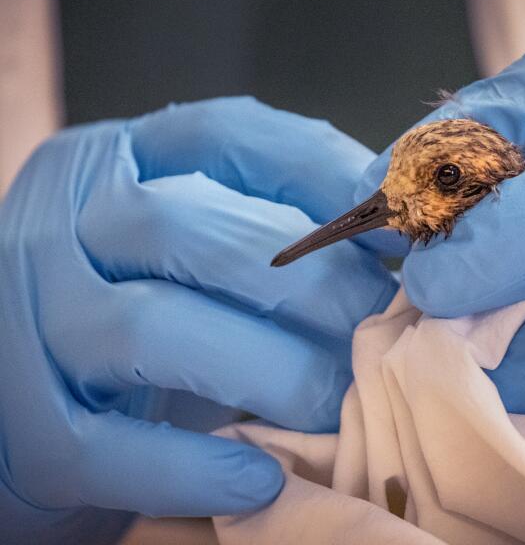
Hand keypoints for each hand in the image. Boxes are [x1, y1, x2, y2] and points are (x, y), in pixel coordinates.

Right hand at [0, 97, 396, 541]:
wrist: (30, 392)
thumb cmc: (141, 307)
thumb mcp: (191, 243)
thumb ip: (271, 222)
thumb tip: (392, 235)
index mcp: (116, 164)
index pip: (226, 137)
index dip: (324, 179)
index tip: (395, 233)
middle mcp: (63, 226)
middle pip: (193, 228)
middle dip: (311, 288)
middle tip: (376, 336)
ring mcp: (31, 320)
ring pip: (155, 329)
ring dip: (269, 372)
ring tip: (334, 404)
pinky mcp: (23, 425)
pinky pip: (108, 447)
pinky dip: (195, 467)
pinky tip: (262, 478)